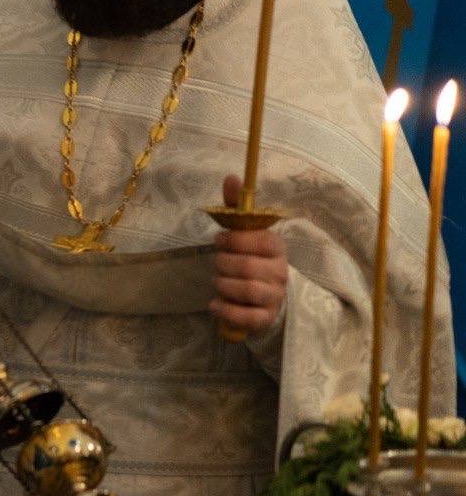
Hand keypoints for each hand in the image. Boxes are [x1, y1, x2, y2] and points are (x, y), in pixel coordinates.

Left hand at [210, 174, 288, 333]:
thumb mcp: (243, 233)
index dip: (235, 240)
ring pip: (248, 290)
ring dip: (224, 285)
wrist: (265, 298)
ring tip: (218, 282)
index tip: (219, 241)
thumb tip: (231, 176)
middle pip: (248, 266)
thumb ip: (235, 208)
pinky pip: (247, 317)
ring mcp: (276, 296)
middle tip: (217, 264)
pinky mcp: (266, 318)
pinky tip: (215, 304)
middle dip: (223, 264)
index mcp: (276, 247)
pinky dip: (227, 310)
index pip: (261, 240)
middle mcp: (280, 271)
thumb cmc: (249, 259)